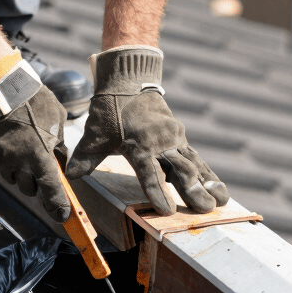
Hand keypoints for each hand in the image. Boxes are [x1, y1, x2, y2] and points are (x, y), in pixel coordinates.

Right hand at [0, 86, 70, 221]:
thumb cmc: (33, 101)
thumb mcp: (56, 122)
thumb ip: (58, 146)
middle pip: (29, 188)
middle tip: (37, 165)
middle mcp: (18, 162)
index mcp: (39, 155)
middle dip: (35, 182)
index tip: (62, 216)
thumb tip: (60, 164)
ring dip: (18, 171)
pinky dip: (3, 161)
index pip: (50, 189)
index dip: (57, 205)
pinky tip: (5, 142)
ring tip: (19, 146)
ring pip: (12, 178)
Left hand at [66, 46, 227, 214]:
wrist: (129, 82)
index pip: (149, 172)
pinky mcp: (181, 139)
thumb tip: (70, 175)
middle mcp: (161, 142)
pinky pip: (197, 159)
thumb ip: (86, 156)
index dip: (157, 191)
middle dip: (192, 191)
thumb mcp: (95, 133)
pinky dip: (208, 174)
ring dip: (207, 184)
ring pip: (194, 165)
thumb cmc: (111, 110)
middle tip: (204, 209)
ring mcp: (174, 140)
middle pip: (179, 170)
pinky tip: (219, 188)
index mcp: (139, 144)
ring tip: (221, 202)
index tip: (166, 210)